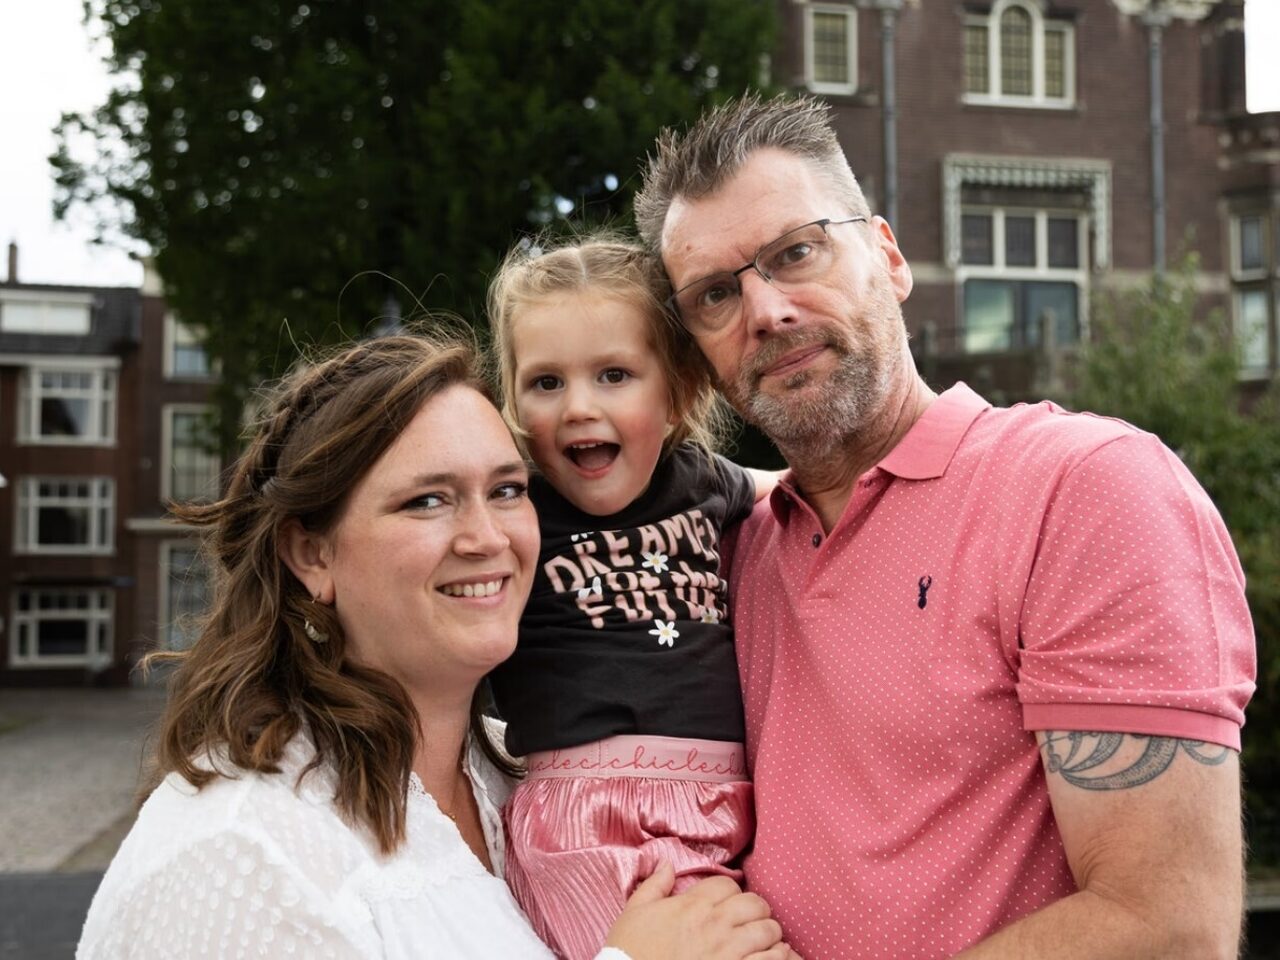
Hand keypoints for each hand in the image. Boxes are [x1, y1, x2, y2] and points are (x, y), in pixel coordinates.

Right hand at [604, 862, 788, 959]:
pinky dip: (778, 956)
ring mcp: (728, 951)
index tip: (729, 903)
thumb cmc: (630, 950)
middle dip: (756, 910)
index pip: (728, 885)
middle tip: (752, 919)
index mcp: (692, 905)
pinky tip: (776, 955)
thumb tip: (666, 863)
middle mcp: (715, 924)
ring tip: (766, 939)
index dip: (731, 892)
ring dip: (770, 934)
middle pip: (755, 904)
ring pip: (768, 931)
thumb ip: (655, 885)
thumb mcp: (634, 911)